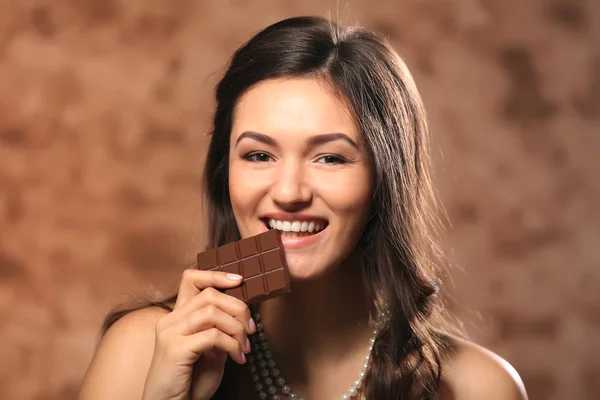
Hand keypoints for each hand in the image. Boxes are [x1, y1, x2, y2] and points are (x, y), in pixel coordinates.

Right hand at [141, 269, 255, 399]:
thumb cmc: (190, 382)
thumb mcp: (211, 352)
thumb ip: (220, 331)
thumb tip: (241, 315)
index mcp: (177, 317)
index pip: (191, 279)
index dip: (217, 274)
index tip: (240, 281)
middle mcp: (170, 320)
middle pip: (210, 294)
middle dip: (238, 307)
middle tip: (251, 329)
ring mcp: (170, 333)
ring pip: (212, 311)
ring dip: (236, 328)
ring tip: (244, 348)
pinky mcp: (175, 349)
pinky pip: (213, 336)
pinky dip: (232, 345)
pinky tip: (237, 358)